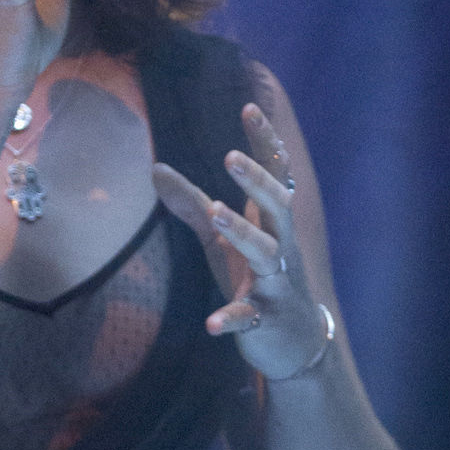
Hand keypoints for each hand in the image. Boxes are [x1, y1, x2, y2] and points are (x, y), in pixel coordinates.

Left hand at [153, 99, 328, 379]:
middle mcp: (281, 247)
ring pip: (267, 253)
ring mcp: (275, 283)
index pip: (276, 174)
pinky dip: (231, 318)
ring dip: (243, 233)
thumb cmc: (255, 280)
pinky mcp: (264, 318)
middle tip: (229, 156)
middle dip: (257, 181)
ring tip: (216, 213)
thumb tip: (154, 168)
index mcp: (272, 223)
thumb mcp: (221, 239)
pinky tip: (211, 323)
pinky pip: (248, 317)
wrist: (294, 343)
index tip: (250, 106)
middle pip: (278, 205)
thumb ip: (191, 204)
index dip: (265, 141)